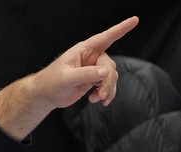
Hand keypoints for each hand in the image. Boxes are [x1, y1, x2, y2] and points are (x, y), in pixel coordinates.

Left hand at [0, 16, 139, 139]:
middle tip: (100, 94)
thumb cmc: (51, 82)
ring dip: (107, 89)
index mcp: (84, 50)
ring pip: (111, 76)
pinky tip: (99, 101)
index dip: (121, 28)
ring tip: (97, 99)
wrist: (46, 95)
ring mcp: (93, 69)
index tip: (135, 20)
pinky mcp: (93, 81)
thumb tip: (104, 73)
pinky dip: (106, 94)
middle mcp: (91, 57)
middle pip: (109, 65)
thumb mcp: (66, 78)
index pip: (105, 37)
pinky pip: (107, 85)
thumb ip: (85, 74)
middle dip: (108, 81)